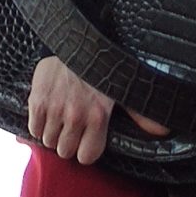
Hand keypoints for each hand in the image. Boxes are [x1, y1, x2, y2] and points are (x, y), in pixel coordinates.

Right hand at [28, 55, 170, 164]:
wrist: (72, 39)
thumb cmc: (99, 65)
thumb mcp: (123, 88)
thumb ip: (141, 113)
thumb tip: (161, 131)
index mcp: (98, 115)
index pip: (86, 156)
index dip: (85, 151)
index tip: (85, 141)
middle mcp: (76, 115)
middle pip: (65, 151)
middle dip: (68, 142)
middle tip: (72, 126)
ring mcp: (55, 109)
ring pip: (49, 142)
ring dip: (54, 133)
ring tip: (60, 117)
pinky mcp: (37, 101)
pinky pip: (34, 130)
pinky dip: (38, 124)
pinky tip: (48, 112)